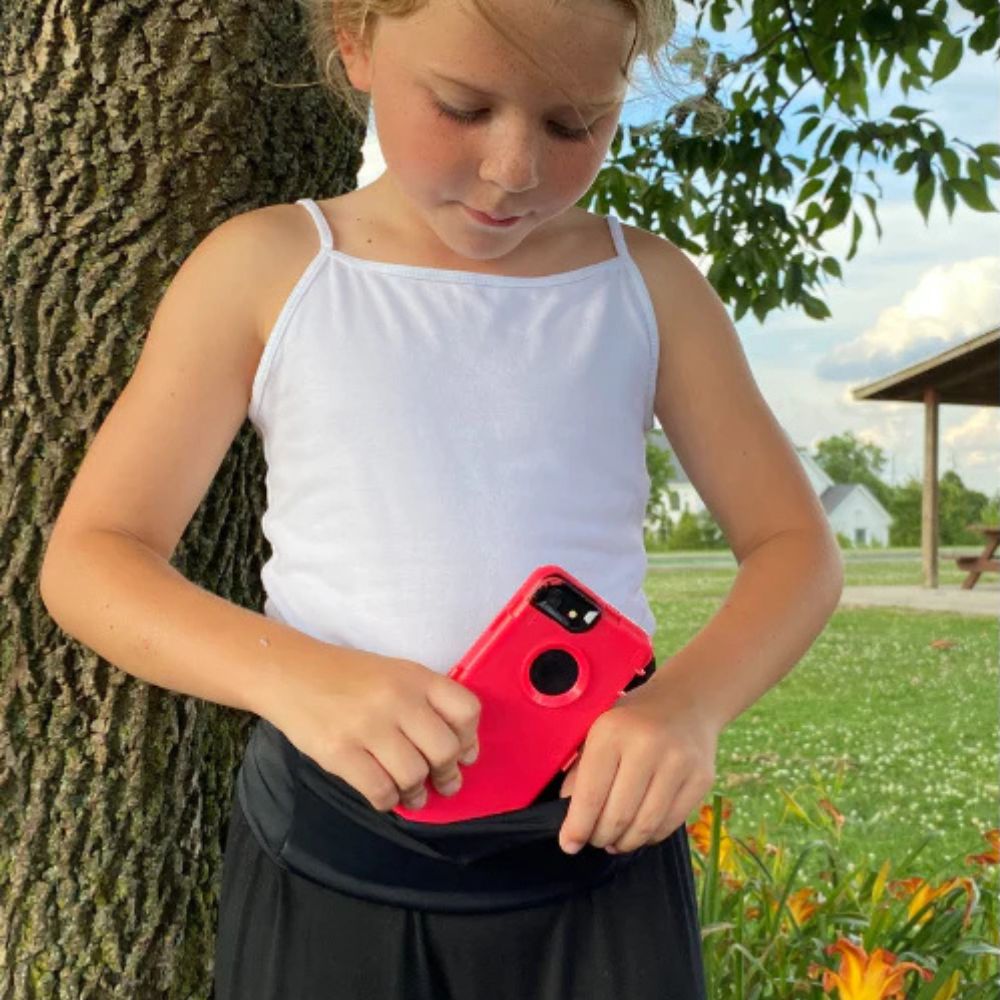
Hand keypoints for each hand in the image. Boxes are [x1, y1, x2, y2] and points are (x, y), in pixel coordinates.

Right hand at [263, 647, 480, 811]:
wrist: (291, 673)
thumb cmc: (348, 676)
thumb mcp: (395, 673)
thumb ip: (428, 702)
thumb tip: (461, 751)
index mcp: (415, 677)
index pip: (466, 710)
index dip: (469, 738)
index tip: (462, 753)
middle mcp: (397, 699)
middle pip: (444, 750)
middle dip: (447, 773)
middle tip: (442, 781)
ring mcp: (367, 726)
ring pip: (414, 775)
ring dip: (417, 792)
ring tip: (412, 793)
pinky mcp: (340, 753)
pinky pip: (380, 791)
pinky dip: (389, 801)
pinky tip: (386, 794)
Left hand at [557, 680, 719, 854]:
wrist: (687, 700)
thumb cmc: (632, 719)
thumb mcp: (598, 731)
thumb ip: (580, 771)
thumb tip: (570, 818)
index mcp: (612, 730)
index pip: (590, 794)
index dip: (577, 826)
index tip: (568, 844)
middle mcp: (647, 745)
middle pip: (618, 815)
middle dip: (600, 837)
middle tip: (594, 839)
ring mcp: (679, 763)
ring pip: (645, 826)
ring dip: (625, 842)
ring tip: (614, 841)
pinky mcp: (701, 779)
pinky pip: (670, 824)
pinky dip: (649, 836)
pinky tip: (639, 830)